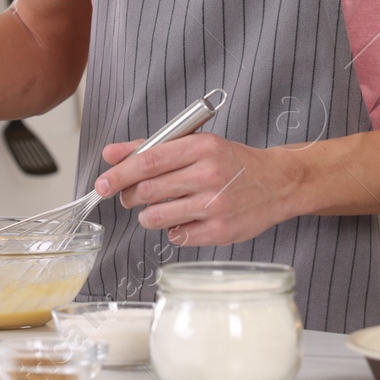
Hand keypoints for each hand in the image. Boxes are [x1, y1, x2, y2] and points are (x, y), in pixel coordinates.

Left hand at [94, 133, 297, 248]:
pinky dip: (172, 229)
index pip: (147, 161)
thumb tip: (110, 154)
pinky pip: (177, 236)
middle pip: (147, 190)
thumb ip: (151, 147)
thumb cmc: (231, 162)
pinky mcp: (220, 232)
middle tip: (132, 196)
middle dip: (130, 196)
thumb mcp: (195, 144)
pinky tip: (185, 219)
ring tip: (158, 208)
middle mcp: (208, 175)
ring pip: (158, 216)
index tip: (102, 184)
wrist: (277, 183)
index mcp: (201, 147)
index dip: (118, 174)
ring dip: (148, 215)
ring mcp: (215, 206)